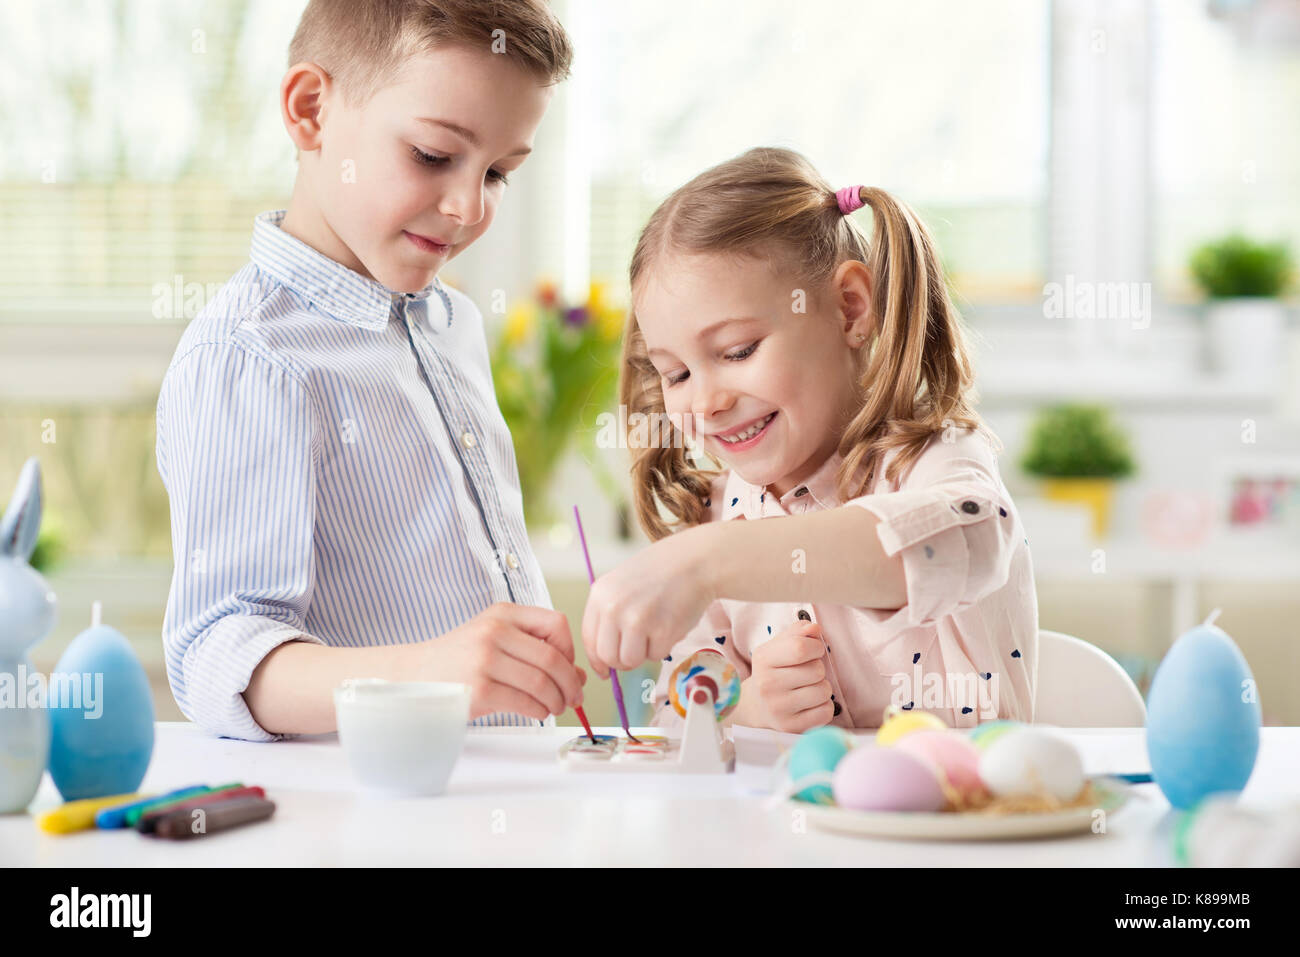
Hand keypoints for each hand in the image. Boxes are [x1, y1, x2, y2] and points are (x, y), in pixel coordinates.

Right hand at [412, 602, 586, 720]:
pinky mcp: (479, 689)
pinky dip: (539, 711)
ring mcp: (485, 660)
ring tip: (555, 707)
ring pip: (541, 683)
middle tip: (574, 698)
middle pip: (553, 658)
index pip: (556, 624)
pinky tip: (538, 712)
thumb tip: (579, 676)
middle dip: (570, 683)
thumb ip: (535, 652)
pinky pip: (525, 702)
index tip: (568, 668)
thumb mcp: (495, 641)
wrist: (412, 676)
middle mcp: (494, 631)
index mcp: (502, 613)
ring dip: (557, 701)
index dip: (570, 649)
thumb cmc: (459, 660)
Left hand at [580, 524, 717, 676]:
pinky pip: (656, 656)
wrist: (695, 560)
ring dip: (644, 653)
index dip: (598, 660)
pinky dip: (664, 646)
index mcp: (600, 594)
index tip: (605, 671)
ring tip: (656, 630)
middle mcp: (613, 608)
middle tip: (638, 648)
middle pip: (608, 656)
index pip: (589, 640)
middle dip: (622, 660)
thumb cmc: (660, 573)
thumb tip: (602, 660)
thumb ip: (609, 616)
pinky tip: (670, 623)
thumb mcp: (621, 584)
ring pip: (630, 661)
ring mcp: (637, 619)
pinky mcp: (662, 630)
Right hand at [738, 620, 832, 732]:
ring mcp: (778, 708)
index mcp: (763, 659)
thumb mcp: (779, 646)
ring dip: (822, 688)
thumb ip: (798, 632)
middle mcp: (767, 684)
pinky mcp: (790, 727)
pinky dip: (824, 707)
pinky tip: (810, 704)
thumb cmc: (774, 671)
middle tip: (806, 673)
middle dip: (818, 669)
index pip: (800, 648)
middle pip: (816, 670)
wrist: (757, 706)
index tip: (814, 651)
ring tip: (807, 688)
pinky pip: (825, 712)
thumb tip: (814, 629)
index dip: (816, 647)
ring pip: (823, 691)